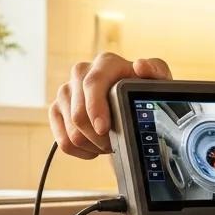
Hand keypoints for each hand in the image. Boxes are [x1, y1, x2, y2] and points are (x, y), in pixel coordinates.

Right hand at [49, 53, 172, 157]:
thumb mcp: (157, 82)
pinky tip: (94, 147)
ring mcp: (66, 91)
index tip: (104, 128)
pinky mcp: (57, 109)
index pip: (92, 84)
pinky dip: (81, 151)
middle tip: (115, 144)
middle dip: (98, 136)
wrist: (129, 105)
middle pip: (78, 113)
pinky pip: (62, 141)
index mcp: (105, 63)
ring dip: (93, 145)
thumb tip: (140, 66)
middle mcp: (81, 73)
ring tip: (109, 144)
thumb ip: (156, 71)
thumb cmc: (143, 93)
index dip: (95, 108)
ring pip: (72, 131)